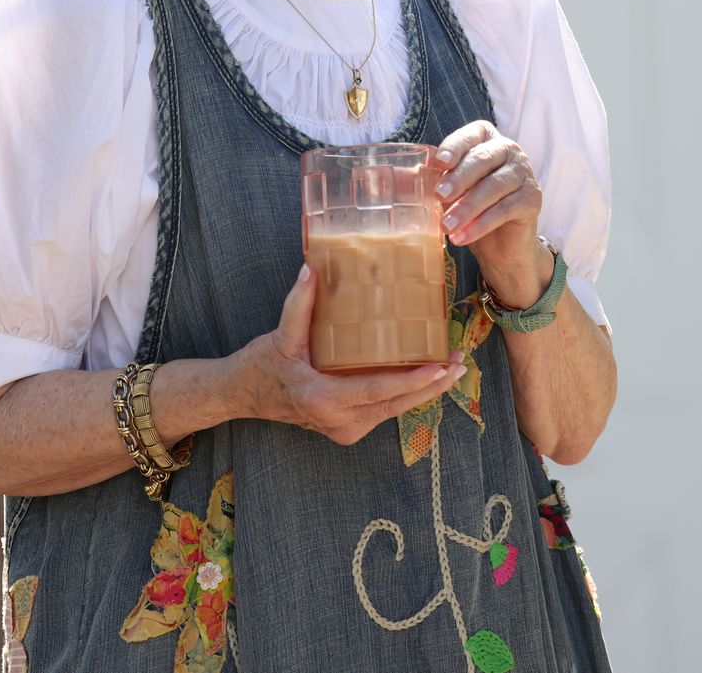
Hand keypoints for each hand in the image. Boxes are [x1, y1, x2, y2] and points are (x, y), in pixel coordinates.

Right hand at [235, 264, 463, 446]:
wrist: (242, 396)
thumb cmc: (261, 365)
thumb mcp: (279, 335)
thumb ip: (298, 304)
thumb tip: (312, 269)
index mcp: (323, 400)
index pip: (377, 390)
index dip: (412, 381)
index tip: (440, 367)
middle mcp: (338, 422)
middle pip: (395, 405)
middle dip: (431, 386)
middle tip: (459, 363)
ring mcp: (343, 430)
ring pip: (393, 411)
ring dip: (423, 391)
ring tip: (451, 368)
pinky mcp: (346, 430)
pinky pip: (383, 411)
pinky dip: (405, 395)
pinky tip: (425, 377)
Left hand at [431, 120, 549, 308]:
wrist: (501, 245)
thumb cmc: (472, 209)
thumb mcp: (451, 193)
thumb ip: (434, 181)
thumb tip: (401, 179)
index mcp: (487, 140)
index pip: (471, 135)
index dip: (455, 146)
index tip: (440, 162)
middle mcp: (510, 151)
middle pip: (483, 159)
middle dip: (459, 178)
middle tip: (439, 196)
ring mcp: (524, 173)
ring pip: (494, 186)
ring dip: (468, 207)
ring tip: (446, 226)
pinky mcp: (533, 198)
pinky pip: (505, 209)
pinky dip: (481, 225)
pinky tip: (462, 237)